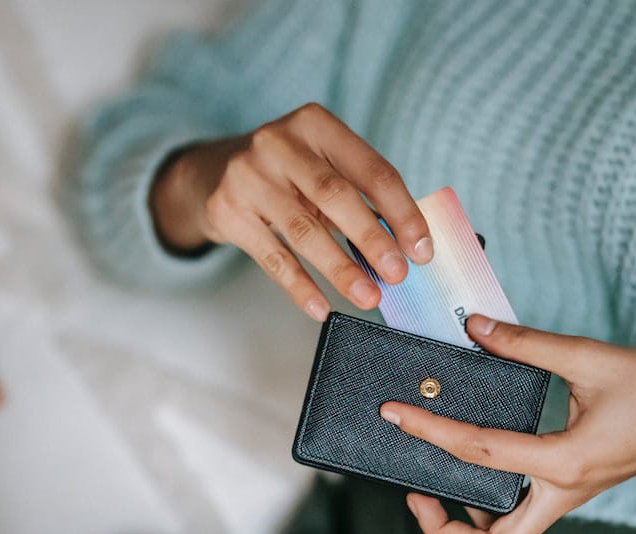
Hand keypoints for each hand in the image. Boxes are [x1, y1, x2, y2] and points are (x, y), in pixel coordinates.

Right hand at [150, 102, 432, 320]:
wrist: (213, 173)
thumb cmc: (287, 174)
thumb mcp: (323, 168)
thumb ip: (362, 197)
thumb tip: (408, 248)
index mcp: (316, 123)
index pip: (372, 169)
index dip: (402, 211)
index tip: (422, 249)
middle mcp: (278, 142)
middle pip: (335, 195)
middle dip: (372, 238)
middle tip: (398, 275)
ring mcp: (247, 175)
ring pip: (303, 230)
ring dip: (340, 269)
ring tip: (367, 297)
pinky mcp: (227, 210)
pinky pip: (272, 257)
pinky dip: (299, 286)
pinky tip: (321, 307)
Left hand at [379, 314, 635, 533]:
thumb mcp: (590, 357)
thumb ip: (527, 344)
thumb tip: (474, 328)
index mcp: (566, 461)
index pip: (480, 452)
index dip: (430, 430)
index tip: (397, 414)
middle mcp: (563, 491)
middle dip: (443, 529)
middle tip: (413, 491)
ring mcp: (567, 497)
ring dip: (465, 525)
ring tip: (433, 486)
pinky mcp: (570, 490)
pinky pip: (521, 516)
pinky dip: (489, 506)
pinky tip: (473, 469)